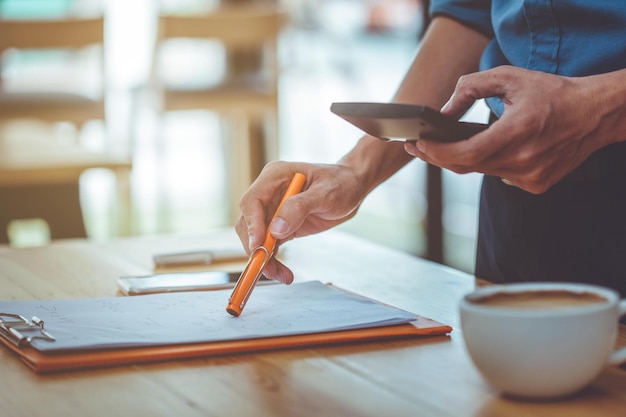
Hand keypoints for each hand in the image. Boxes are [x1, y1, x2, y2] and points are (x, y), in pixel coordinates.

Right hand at [236, 160, 364, 282]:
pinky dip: (273, 260)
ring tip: (280, 275)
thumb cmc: (341, 183)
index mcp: (274, 176)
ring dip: (264, 259)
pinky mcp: (280, 225)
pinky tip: (283, 273)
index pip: (252, 201)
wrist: (352, 188)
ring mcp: (272, 209)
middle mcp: (268, 192)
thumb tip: (275, 229)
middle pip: (249, 223)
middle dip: (255, 247)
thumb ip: (300, 208)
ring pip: (256, 238)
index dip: (251, 224)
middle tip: (267, 267)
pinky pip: (269, 245)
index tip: (257, 245)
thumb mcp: (326, 194)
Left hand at [405, 66, 617, 193]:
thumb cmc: (550, 92)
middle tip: (417, 146)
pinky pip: (499, 176)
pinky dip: (488, 163)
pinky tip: (484, 151)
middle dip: (437, 156)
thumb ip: (471, 87)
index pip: (468, 152)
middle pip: (468, 165)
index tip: (417, 142)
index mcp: (520, 130)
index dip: (438, 151)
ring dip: (461, 159)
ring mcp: (531, 176)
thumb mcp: (509, 77)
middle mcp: (525, 159)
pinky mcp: (536, 185)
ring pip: (482, 171)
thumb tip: (443, 111)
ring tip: (441, 146)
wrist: (594, 114)